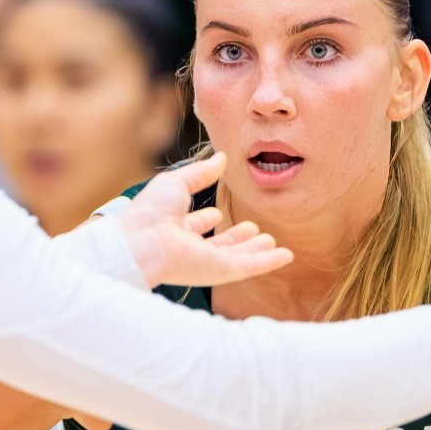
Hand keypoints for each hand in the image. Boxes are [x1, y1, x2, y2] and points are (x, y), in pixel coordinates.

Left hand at [112, 152, 292, 287]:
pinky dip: (269, 262)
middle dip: (236, 238)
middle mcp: (190, 247)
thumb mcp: (178, 182)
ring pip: (237, 256)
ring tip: (271, 241)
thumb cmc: (152, 210)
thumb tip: (222, 157)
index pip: (194, 225)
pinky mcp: (221, 271)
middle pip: (220, 244)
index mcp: (175, 226)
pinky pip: (250, 266)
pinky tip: (286, 255)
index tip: (217, 213)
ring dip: (255, 250)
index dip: (205, 219)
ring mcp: (207, 261)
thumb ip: (201, 173)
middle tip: (254, 230)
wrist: (144, 241)